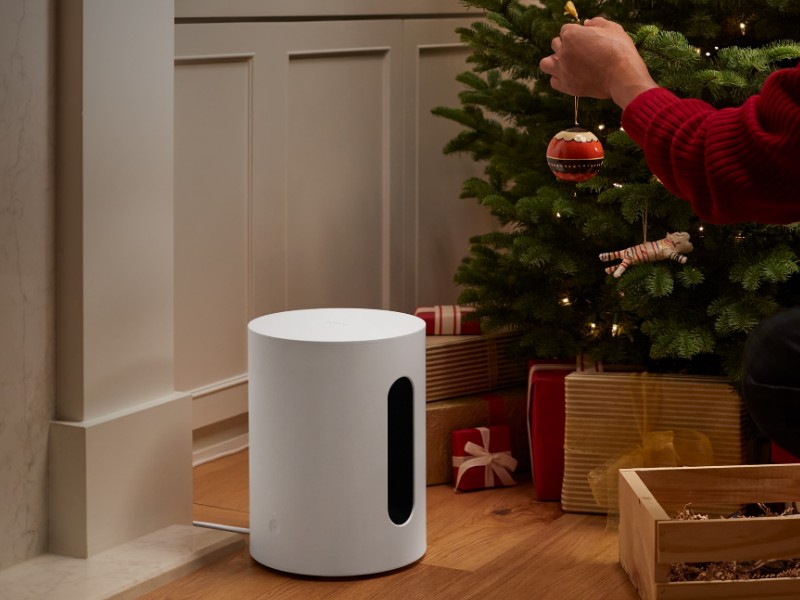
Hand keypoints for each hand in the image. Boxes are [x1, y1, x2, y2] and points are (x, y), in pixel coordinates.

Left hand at [539, 17, 657, 108]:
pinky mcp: (566, 86)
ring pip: (545, 63)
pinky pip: (553, 82)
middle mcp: (563, 52)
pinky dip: (559, 78)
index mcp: (571, 35)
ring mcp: (563, 70)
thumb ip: (596, 22)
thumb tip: (586, 23)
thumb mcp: (612, 28)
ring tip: (564, 63)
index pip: (565, 30)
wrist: (623, 75)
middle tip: (579, 51)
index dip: (576, 33)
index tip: (585, 39)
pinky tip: (569, 76)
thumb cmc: (620, 49)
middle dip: (565, 45)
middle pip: (555, 44)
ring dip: (553, 62)